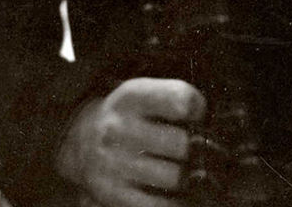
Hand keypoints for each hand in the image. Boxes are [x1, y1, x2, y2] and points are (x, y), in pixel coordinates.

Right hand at [56, 78, 203, 206]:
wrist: (80, 140)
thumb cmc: (129, 116)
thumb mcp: (146, 94)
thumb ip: (178, 99)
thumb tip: (211, 125)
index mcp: (131, 97)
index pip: (180, 100)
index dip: (198, 110)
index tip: (197, 116)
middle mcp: (117, 129)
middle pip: (181, 144)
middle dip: (194, 148)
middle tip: (191, 149)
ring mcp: (112, 163)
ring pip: (175, 177)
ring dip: (185, 176)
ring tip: (180, 169)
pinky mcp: (111, 194)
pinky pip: (159, 206)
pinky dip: (174, 202)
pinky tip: (173, 192)